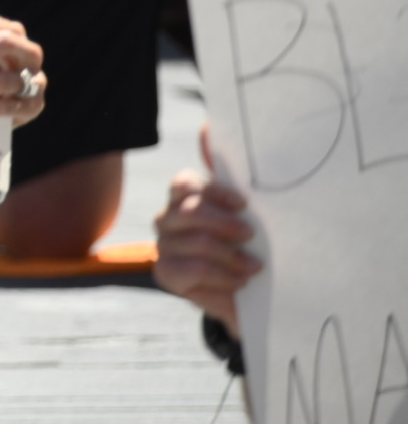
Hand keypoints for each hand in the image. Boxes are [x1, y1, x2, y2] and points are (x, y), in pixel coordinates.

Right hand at [153, 131, 256, 334]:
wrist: (258, 295)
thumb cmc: (255, 246)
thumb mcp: (255, 213)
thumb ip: (234, 176)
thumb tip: (207, 128)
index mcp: (187, 195)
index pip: (185, 183)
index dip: (214, 192)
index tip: (244, 204)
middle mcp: (170, 216)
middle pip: (188, 211)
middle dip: (224, 225)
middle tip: (251, 237)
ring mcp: (165, 245)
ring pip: (192, 242)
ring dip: (230, 256)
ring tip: (254, 267)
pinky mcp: (166, 273)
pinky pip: (189, 270)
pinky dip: (220, 276)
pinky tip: (239, 281)